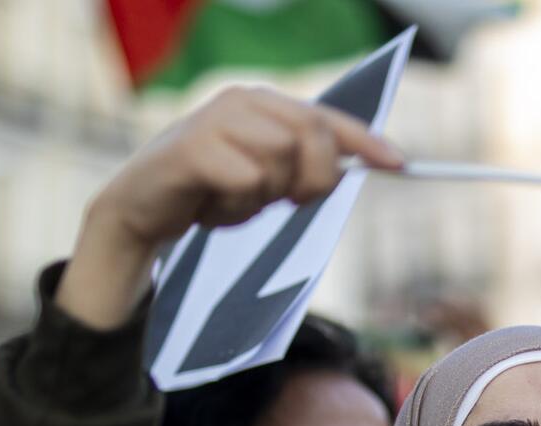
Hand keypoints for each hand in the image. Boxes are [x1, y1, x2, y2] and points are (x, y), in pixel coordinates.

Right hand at [59, 86, 403, 327]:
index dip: (365, 141)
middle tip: (287, 201)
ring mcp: (216, 121)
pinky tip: (211, 206)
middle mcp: (242, 101)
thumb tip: (358, 167)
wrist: (142, 210)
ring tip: (232, 201)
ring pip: (280, 162)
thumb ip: (303, 167)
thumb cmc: (208, 192)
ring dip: (264, 198)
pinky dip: (237, 206)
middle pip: (313, 138)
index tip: (398, 163)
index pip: (326, 118)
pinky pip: (247, 181)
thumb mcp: (265, 179)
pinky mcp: (193, 149)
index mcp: (263, 104)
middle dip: (313, 180)